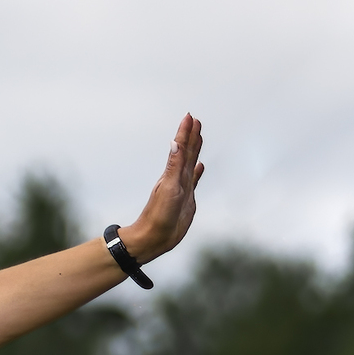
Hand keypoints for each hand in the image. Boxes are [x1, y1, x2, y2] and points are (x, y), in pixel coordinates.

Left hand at [121, 113, 204, 262]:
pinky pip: (194, 181)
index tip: (190, 116)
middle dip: (191, 136)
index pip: (181, 148)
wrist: (153, 238)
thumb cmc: (159, 215)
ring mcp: (182, 188)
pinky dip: (197, 172)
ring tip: (198, 137)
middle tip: (195, 120)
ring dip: (194, 150)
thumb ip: (174, 165)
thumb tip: (175, 142)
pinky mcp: (186, 200)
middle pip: (187, 152)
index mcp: (173, 174)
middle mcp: (177, 178)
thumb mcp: (169, 188)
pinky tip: (200, 167)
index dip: (185, 132)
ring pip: (190, 164)